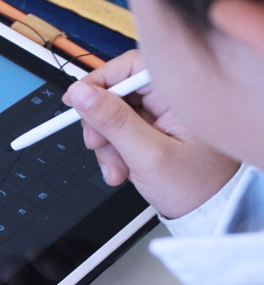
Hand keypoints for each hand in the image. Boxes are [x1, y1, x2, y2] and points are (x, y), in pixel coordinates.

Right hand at [62, 50, 240, 218]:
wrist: (208, 217)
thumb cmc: (196, 187)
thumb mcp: (147, 155)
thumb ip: (113, 121)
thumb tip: (80, 93)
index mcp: (179, 93)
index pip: (129, 67)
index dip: (98, 81)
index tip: (76, 100)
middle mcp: (170, 98)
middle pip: (117, 92)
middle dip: (101, 122)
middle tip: (95, 144)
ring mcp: (161, 113)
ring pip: (113, 113)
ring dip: (106, 142)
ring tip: (115, 169)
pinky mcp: (152, 128)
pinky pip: (119, 129)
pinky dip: (113, 149)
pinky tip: (120, 169)